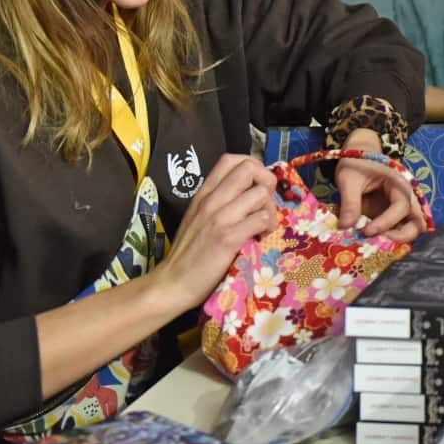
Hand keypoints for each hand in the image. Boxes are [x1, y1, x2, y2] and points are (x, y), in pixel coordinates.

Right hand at [154, 154, 276, 309]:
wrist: (173, 283)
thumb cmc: (189, 253)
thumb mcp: (199, 217)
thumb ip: (220, 201)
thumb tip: (250, 192)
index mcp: (204, 194)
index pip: (231, 159)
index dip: (253, 166)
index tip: (256, 186)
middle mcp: (211, 200)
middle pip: (250, 168)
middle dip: (267, 182)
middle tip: (265, 204)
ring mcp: (219, 218)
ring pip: (260, 193)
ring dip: (270, 209)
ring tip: (264, 225)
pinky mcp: (228, 238)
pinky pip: (261, 219)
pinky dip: (267, 227)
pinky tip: (260, 237)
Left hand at [336, 129, 428, 242]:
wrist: (359, 154)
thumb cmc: (356, 162)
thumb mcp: (349, 179)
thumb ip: (349, 202)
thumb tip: (346, 226)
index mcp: (399, 183)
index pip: (401, 206)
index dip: (386, 221)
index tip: (366, 231)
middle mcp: (406, 197)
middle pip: (419, 221)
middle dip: (402, 235)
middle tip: (380, 242)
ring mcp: (401, 207)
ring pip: (413, 228)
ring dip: (398, 239)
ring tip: (376, 244)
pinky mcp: (393, 215)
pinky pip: (399, 229)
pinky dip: (390, 238)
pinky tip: (373, 241)